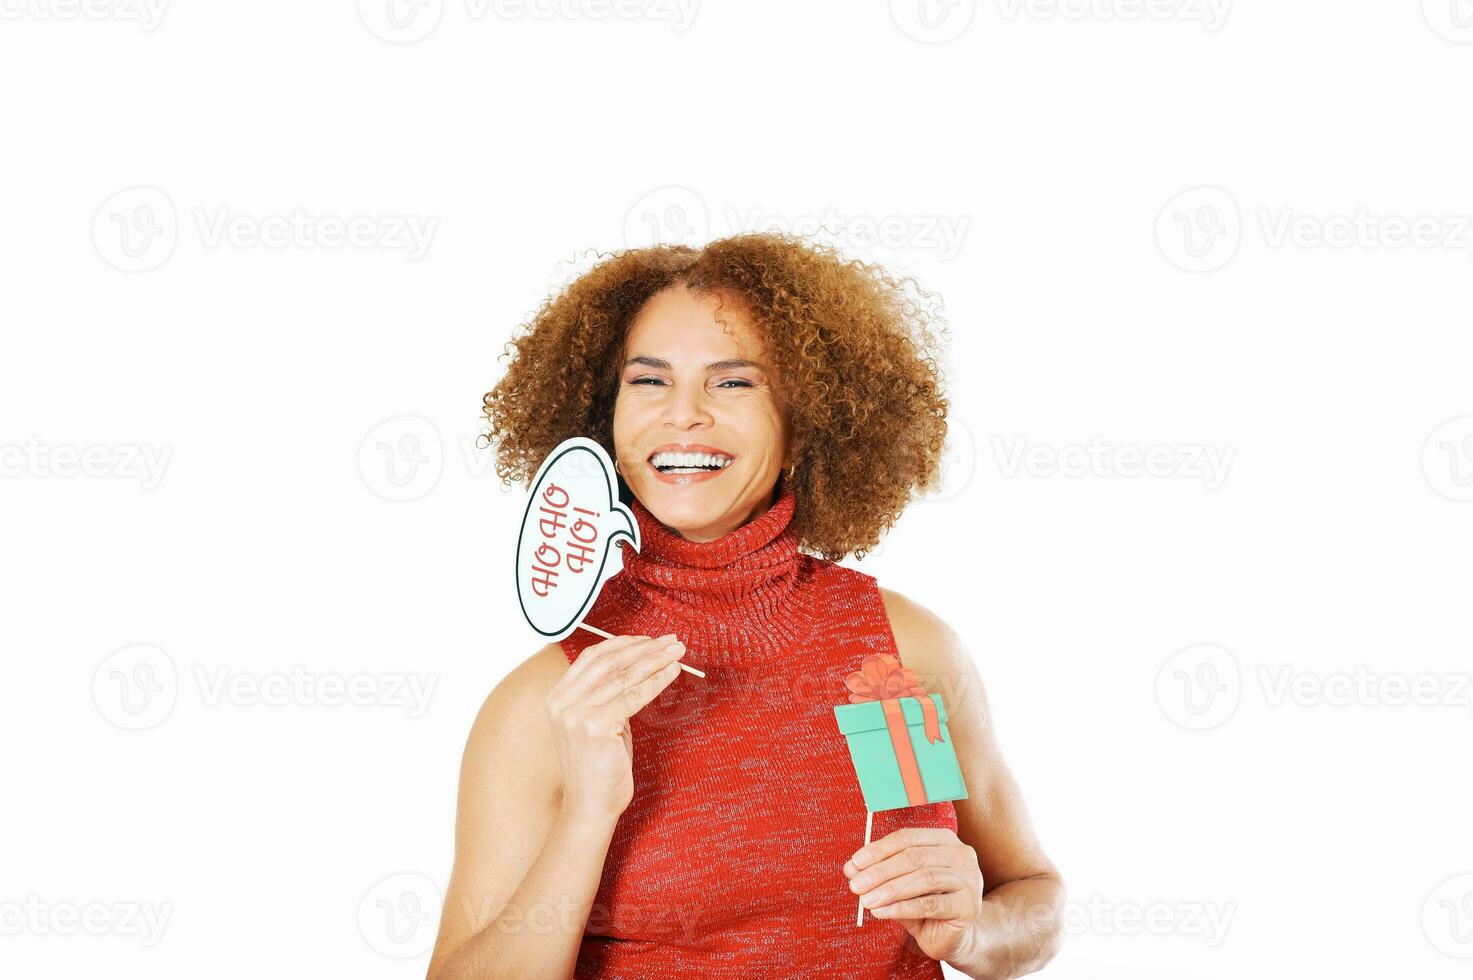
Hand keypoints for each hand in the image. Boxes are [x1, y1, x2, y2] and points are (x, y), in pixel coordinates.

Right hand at [544, 633, 688, 820]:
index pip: (592, 657)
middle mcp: (562, 703)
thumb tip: (639, 665)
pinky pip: (634, 696)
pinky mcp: (595, 727)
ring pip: (624, 676)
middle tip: (671, 641)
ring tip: (677, 652)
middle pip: (610, 662)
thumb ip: (607, 695)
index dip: (622, 643)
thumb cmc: (599, 767)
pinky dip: (657, 681)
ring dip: (655, 660)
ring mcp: (576, 715)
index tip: (648, 639)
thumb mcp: (597, 723)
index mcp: (557, 698)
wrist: (590, 806)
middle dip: (644, 648)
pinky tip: (672, 673)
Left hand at [843, 827, 983, 962]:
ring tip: (866, 901)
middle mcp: (960, 854)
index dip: (878, 850)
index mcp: (943, 839)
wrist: (952, 936)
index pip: (907, 838)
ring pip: (924, 879)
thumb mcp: (899, 884)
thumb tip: (851, 868)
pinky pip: (930, 904)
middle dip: (880, 871)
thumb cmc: (924, 905)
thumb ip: (879, 872)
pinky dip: (902, 907)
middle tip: (856, 885)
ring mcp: (968, 880)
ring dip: (889, 890)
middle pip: (915, 857)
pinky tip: (882, 912)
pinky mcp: (968, 906)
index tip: (854, 864)